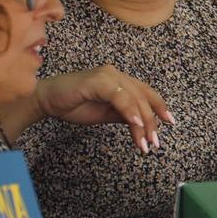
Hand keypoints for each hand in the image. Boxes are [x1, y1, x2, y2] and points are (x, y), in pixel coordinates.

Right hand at [33, 65, 173, 154]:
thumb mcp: (106, 114)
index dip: (159, 106)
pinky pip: (119, 96)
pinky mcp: (97, 81)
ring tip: (144, 142)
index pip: (146, 92)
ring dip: (142, 122)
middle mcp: (116, 74)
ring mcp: (107, 76)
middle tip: (154, 143)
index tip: (170, 122)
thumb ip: (124, 115)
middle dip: (151, 122)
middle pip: (143, 98)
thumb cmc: (74, 105)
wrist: (47, 100)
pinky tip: (135, 124)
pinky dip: (129, 110)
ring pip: (134, 98)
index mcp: (119, 80)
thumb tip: (144, 125)